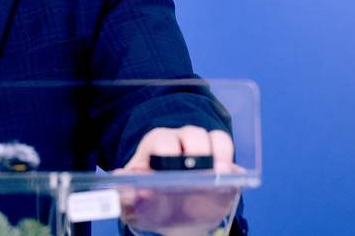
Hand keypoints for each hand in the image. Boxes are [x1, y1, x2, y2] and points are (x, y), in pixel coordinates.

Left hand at [115, 127, 241, 235]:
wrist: (173, 219)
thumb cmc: (150, 205)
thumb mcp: (133, 204)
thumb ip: (124, 195)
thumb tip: (119, 180)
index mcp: (156, 146)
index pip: (162, 140)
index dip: (166, 153)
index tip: (169, 172)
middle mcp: (183, 142)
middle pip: (193, 134)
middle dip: (197, 150)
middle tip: (200, 171)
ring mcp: (207, 153)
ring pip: (217, 139)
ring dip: (221, 155)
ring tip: (219, 174)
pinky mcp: (226, 168)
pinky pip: (234, 160)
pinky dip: (234, 169)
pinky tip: (229, 182)